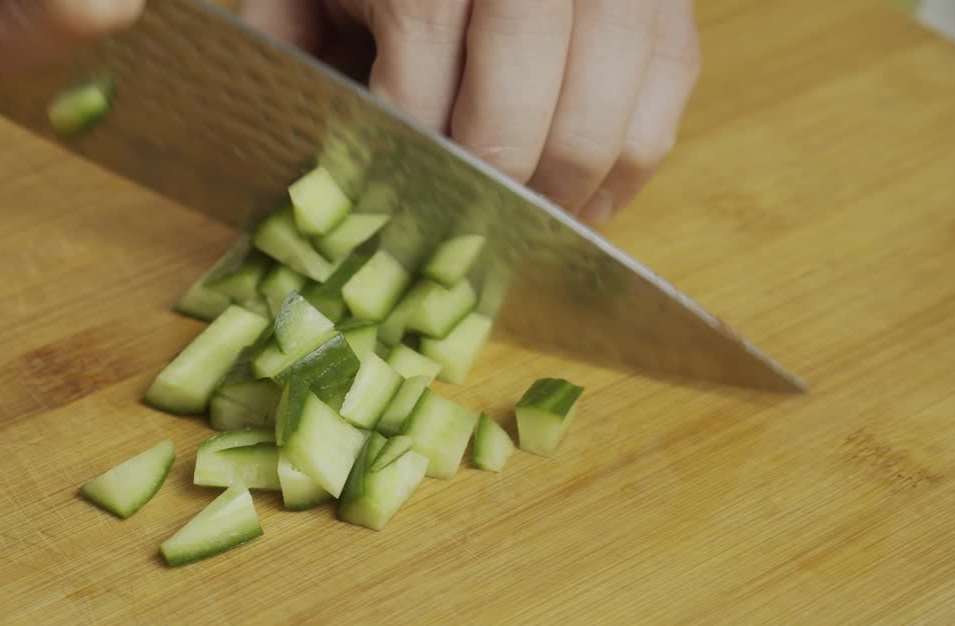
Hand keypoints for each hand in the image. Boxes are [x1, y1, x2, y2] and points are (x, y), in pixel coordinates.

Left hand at [239, 0, 701, 225]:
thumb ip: (289, 51)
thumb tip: (300, 165)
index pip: (422, 114)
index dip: (407, 186)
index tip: (391, 228)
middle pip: (522, 134)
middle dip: (483, 206)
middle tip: (455, 245)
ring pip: (608, 133)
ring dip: (560, 202)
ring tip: (518, 231)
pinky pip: (665, 101)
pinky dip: (626, 167)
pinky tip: (581, 197)